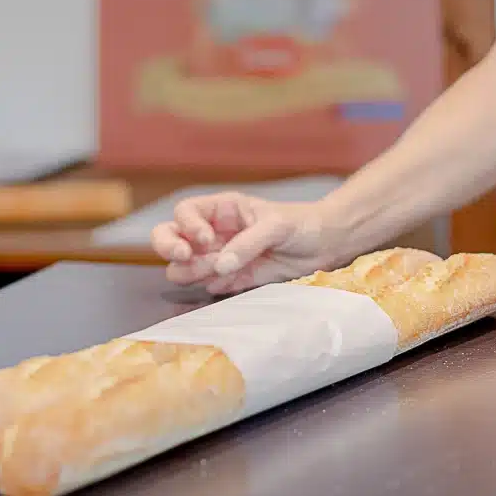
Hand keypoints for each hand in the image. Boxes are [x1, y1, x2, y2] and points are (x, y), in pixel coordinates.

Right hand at [151, 192, 328, 294]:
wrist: (326, 246)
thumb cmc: (302, 224)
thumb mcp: (276, 226)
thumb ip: (248, 242)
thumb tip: (221, 264)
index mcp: (222, 210)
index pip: (185, 212)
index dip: (187, 225)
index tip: (206, 239)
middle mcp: (214, 232)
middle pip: (170, 237)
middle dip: (169, 247)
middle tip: (184, 257)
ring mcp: (220, 256)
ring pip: (184, 265)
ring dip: (191, 270)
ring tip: (217, 270)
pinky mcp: (233, 279)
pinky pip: (210, 284)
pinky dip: (213, 285)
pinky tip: (230, 282)